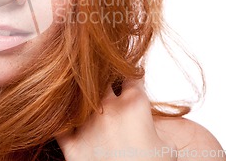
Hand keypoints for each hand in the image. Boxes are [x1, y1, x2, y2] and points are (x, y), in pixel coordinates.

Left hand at [56, 79, 176, 159]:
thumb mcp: (167, 149)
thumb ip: (154, 127)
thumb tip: (146, 126)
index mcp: (135, 105)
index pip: (132, 76)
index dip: (132, 78)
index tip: (131, 82)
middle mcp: (108, 109)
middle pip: (102, 79)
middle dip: (105, 81)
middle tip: (107, 89)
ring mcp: (86, 124)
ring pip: (78, 95)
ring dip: (83, 97)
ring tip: (85, 100)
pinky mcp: (70, 144)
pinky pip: (59, 123)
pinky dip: (60, 118)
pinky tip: (62, 116)